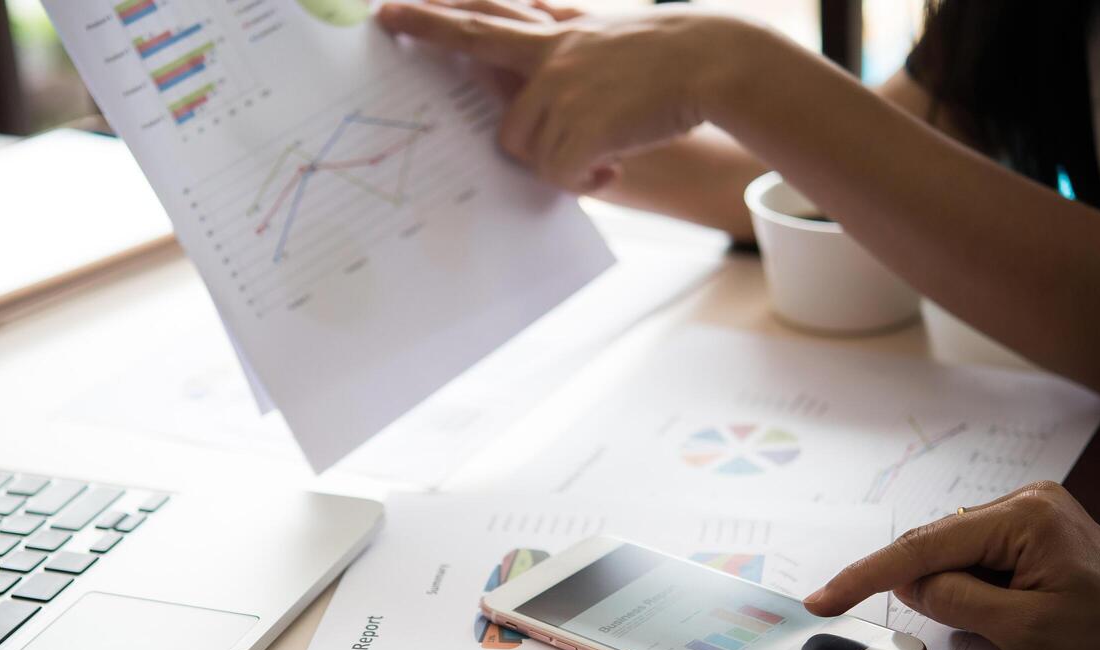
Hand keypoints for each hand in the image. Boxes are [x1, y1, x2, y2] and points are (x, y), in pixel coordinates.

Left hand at [377, 1, 742, 191]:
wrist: (715, 60)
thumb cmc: (673, 60)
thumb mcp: (611, 40)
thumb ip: (569, 45)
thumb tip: (543, 57)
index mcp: (558, 39)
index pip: (486, 22)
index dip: (436, 18)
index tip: (389, 8)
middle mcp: (550, 58)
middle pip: (479, 57)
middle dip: (429, 29)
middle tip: (384, 16)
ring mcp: (561, 91)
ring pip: (526, 149)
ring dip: (558, 162)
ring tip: (602, 154)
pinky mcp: (578, 128)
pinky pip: (558, 176)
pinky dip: (583, 182)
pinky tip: (611, 170)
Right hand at [804, 482, 1099, 649]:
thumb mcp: (1023, 631)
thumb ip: (955, 600)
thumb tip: (909, 584)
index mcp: (1026, 517)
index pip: (925, 546)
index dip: (867, 574)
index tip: (823, 598)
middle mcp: (1026, 502)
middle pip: (936, 545)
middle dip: (919, 586)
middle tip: (921, 623)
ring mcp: (1031, 516)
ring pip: (952, 554)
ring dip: (952, 592)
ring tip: (1003, 627)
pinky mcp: (1033, 536)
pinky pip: (975, 559)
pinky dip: (967, 588)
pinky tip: (998, 614)